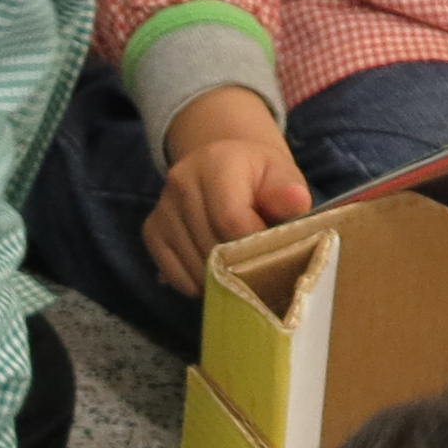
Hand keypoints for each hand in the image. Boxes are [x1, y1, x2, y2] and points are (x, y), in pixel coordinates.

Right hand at [146, 87, 311, 297]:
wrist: (226, 166)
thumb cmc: (260, 179)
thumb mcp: (281, 177)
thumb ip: (288, 193)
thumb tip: (295, 201)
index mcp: (216, 163)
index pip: (231, 221)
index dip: (254, 248)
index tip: (272, 253)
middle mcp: (181, 181)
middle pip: (211, 248)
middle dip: (238, 266)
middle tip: (258, 265)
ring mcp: (163, 208)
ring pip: (194, 267)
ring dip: (219, 278)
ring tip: (237, 265)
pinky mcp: (151, 230)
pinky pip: (175, 275)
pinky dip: (197, 284)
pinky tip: (214, 270)